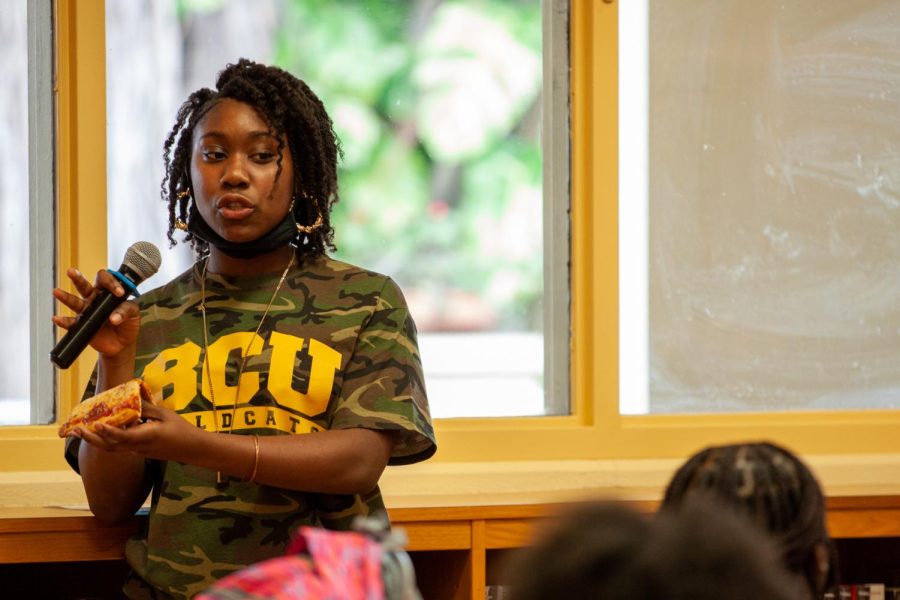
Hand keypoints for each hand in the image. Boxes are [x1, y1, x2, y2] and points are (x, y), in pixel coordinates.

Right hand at [52, 267, 140, 357]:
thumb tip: (113, 317)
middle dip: (77, 278)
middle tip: (71, 271)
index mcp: (107, 293)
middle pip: (84, 286)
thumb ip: (126, 310)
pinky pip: (71, 323)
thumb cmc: (128, 324)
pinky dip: (64, 321)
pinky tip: (57, 318)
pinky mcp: (82, 326)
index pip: (105, 280)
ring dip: (66, 297)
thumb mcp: (134, 314)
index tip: (119, 292)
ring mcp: (87, 312)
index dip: (111, 283)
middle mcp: (94, 299)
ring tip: (56, 292)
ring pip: (74, 302)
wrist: (122, 344)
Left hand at [74, 401, 197, 462]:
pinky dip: (108, 438)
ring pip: (112, 447)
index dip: (108, 432)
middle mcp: (137, 447)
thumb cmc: (181, 430)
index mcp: (146, 437)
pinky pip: (119, 445)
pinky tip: (103, 429)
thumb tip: (132, 399)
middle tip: (75, 430)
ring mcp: (137, 451)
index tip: (96, 425)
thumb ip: (147, 408)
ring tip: (81, 431)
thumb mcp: (165, 415)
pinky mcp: (139, 451)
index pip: (123, 436)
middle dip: (91, 439)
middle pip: (109, 446)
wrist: (192, 449)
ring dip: (95, 440)